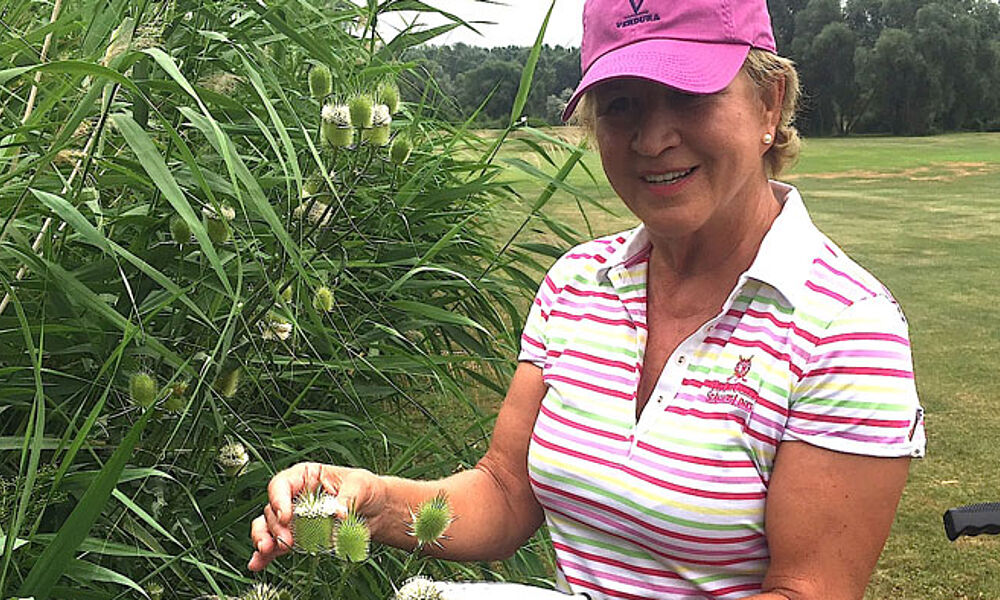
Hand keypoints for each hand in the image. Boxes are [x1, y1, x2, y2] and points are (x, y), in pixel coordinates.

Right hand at [248, 462, 385, 570]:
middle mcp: (296, 496)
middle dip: (275, 526)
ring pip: (268, 527)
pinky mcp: (299, 537)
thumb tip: (338, 512)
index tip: (286, 515)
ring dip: (265, 539)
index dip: (279, 499)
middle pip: (273, 508)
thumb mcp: (361, 485)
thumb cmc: (366, 489)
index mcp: (306, 476)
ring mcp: (295, 518)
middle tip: (286, 539)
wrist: (378, 511)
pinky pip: (277, 545)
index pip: (282, 484)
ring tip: (269, 550)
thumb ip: (348, 497)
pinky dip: (266, 555)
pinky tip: (258, 562)